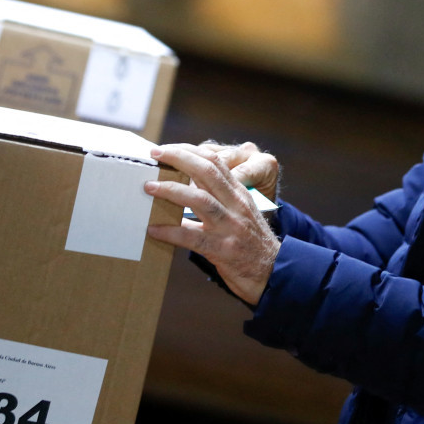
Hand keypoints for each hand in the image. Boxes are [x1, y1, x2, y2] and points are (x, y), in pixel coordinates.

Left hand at [144, 143, 280, 305]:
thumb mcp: (242, 215)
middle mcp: (236, 205)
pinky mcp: (223, 249)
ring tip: (149, 186)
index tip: (167, 148)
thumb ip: (222, 201)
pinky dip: (170, 231)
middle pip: (207, 171)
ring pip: (200, 199)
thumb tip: (187, 190)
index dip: (189, 151)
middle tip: (155, 154)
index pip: (216, 161)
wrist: (273, 274)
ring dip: (171, 190)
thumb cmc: (253, 246)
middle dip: (179, 158)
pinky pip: (192, 236)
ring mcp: (230, 226)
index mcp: (240, 194)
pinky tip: (152, 229)